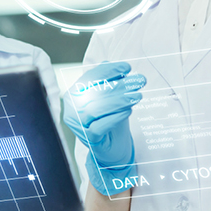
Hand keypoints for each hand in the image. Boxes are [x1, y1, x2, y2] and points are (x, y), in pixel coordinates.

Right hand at [63, 61, 145, 196]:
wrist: (114, 148)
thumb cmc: (111, 119)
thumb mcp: (112, 97)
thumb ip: (108, 81)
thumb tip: (108, 62)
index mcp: (74, 95)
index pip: (89, 78)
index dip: (108, 71)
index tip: (127, 68)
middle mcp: (72, 110)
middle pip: (94, 93)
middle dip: (119, 85)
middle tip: (139, 81)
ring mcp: (79, 126)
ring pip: (95, 110)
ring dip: (119, 100)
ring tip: (137, 96)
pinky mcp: (89, 140)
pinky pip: (99, 127)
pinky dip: (114, 118)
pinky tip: (128, 111)